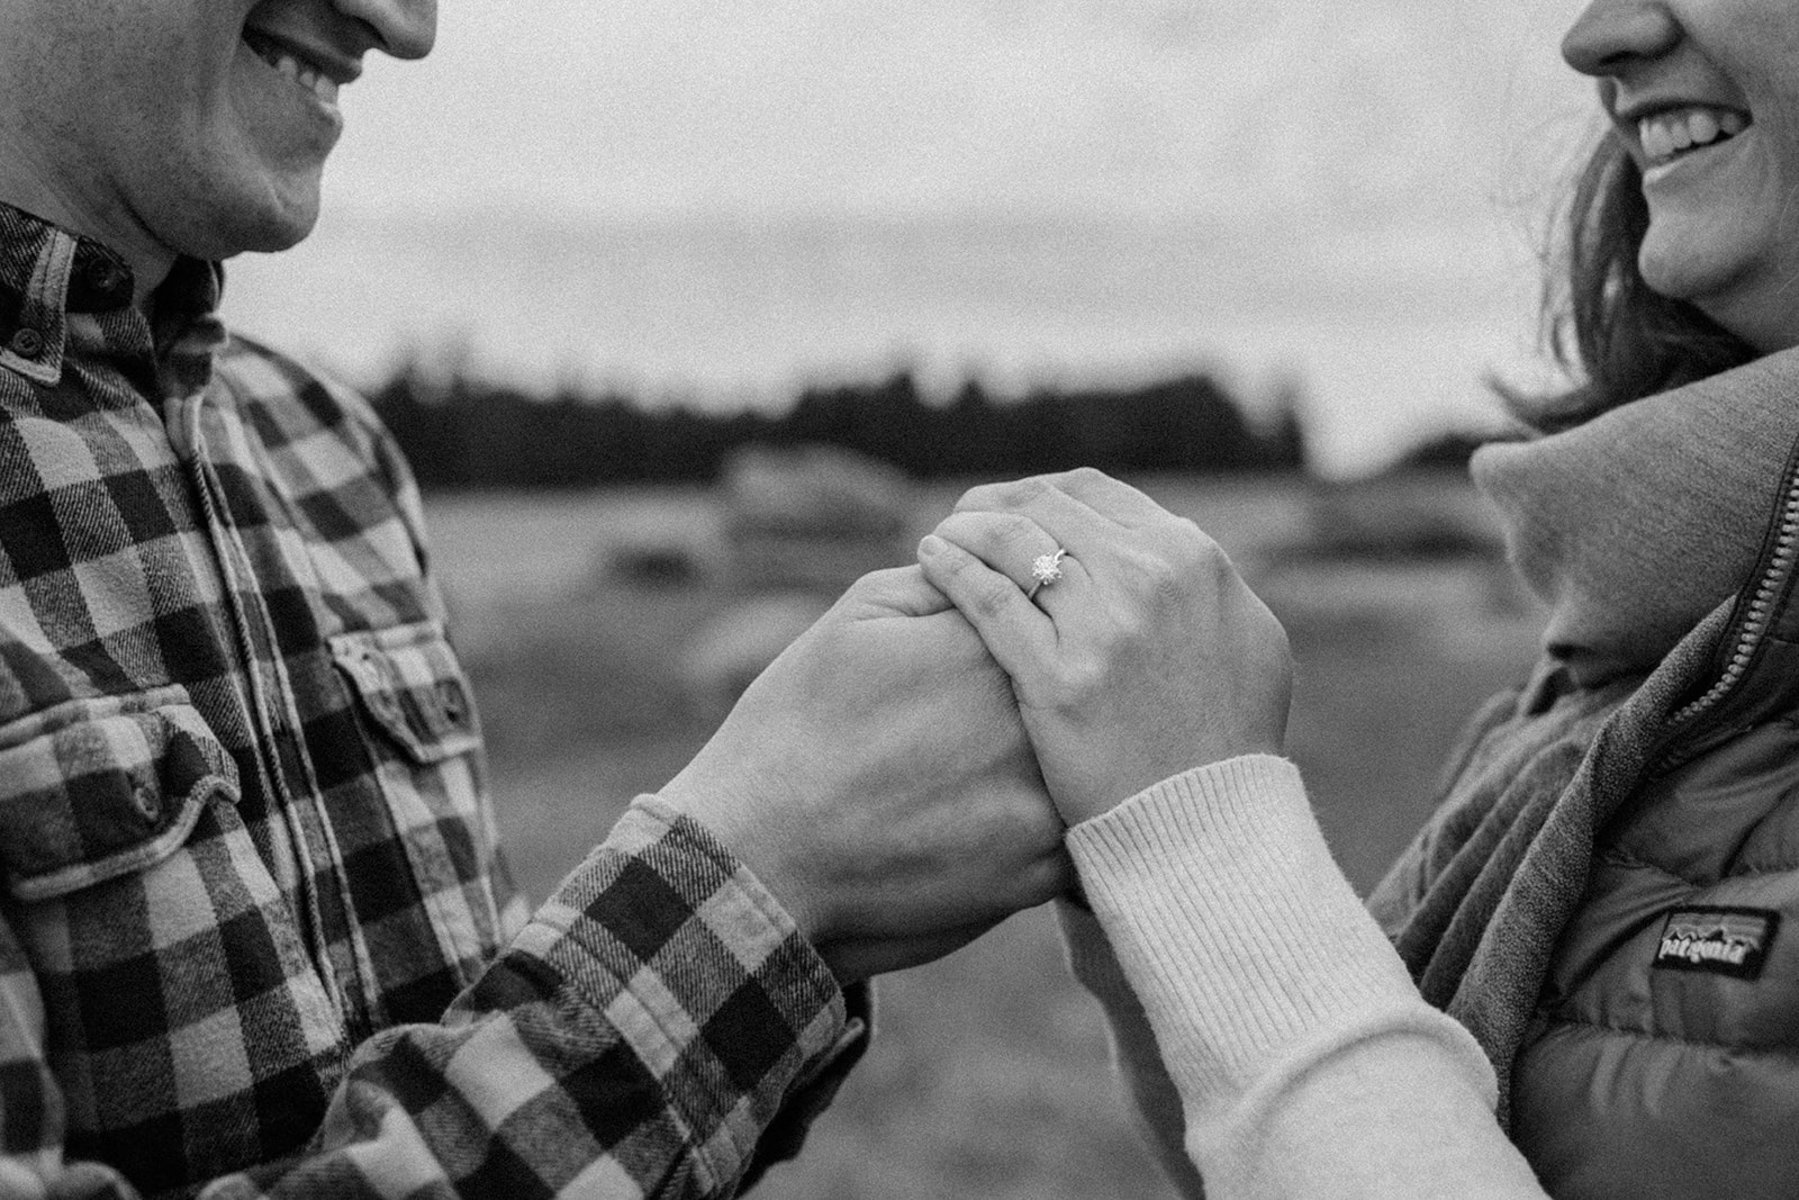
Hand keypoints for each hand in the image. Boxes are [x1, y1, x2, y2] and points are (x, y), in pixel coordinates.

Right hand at [657, 566, 1071, 982]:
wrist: (759, 854)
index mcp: (988, 648)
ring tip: (999, 757)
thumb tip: (999, 562)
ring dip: (1065, 749)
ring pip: (1086, 756)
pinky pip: (1076, 826)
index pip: (1049, 609)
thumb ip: (945, 580)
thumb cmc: (796, 726)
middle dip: (1050, 684)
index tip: (996, 640)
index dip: (1027, 618)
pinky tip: (1003, 809)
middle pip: (1078, 683)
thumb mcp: (858, 616)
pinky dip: (1051, 813)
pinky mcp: (1040, 869)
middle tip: (995, 706)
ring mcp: (1042, 800)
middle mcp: (1030, 722)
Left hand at [916, 468, 1292, 825]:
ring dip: (966, 528)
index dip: (1041, 495)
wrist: (1210, 828)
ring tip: (942, 538)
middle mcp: (1149, 577)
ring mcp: (1104, 627)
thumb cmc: (1228, 743)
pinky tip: (931, 563)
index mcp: (1191, 558)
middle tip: (963, 520)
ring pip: (1010, 540)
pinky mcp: (1060, 678)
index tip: (1012, 510)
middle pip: (1044, 506)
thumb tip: (1167, 552)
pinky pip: (988, 599)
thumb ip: (1201, 587)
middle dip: (995, 504)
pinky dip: (952, 569)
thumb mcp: (1244, 641)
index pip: (1093, 492)